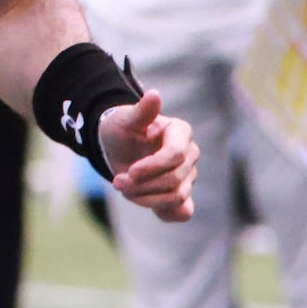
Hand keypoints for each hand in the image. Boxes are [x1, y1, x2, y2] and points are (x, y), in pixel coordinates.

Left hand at [97, 89, 196, 223]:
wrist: (119, 148)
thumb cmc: (123, 130)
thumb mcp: (126, 120)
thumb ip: (142, 111)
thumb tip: (154, 95)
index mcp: (181, 133)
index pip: (176, 155)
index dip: (153, 167)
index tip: (130, 172)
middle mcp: (190, 155)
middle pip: (174, 180)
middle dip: (143, 185)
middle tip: (117, 182)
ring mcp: (188, 176)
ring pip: (175, 197)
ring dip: (145, 199)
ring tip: (123, 189)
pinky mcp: (181, 195)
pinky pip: (182, 212)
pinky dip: (166, 212)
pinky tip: (145, 202)